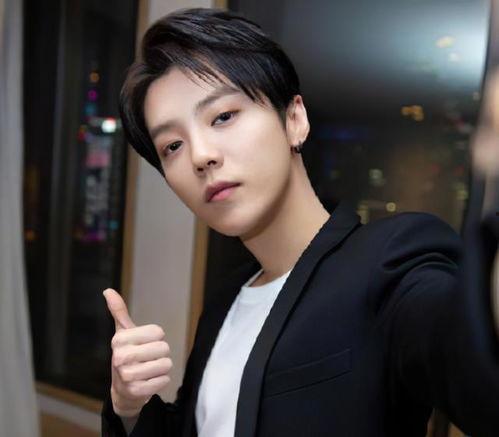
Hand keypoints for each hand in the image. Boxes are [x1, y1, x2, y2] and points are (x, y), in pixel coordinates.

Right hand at [103, 288, 172, 418]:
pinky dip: (161, 380)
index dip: (157, 337)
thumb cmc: (127, 355)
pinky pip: (164, 380)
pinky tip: (149, 381)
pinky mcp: (137, 391)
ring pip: (166, 364)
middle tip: (148, 358)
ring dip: (162, 367)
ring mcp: (127, 375)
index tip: (145, 343)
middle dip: (161, 353)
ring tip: (149, 370)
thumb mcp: (123, 333)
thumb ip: (119, 311)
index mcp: (119, 339)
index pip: (158, 332)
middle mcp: (120, 356)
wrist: (122, 390)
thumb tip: (108, 290)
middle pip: (164, 347)